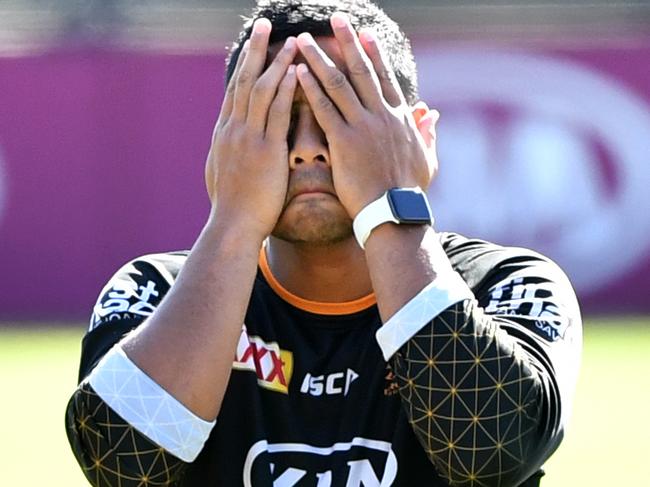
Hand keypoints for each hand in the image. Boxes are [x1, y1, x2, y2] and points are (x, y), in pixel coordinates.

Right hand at [205, 18, 297, 239]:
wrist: (232, 226)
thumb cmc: (231, 207)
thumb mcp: (223, 174)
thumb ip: (229, 154)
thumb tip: (229, 147)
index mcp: (224, 133)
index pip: (235, 92)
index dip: (245, 67)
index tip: (253, 47)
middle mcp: (232, 129)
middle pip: (243, 81)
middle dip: (255, 51)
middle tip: (264, 25)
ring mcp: (247, 137)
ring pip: (259, 90)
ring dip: (274, 62)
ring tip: (289, 40)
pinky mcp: (264, 149)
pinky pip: (276, 111)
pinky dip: (285, 88)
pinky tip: (296, 71)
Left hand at [295, 13, 437, 217]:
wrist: (395, 214)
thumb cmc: (409, 192)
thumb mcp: (427, 160)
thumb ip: (427, 133)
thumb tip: (430, 113)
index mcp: (399, 119)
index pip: (386, 78)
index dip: (374, 54)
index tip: (365, 34)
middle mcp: (381, 115)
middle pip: (361, 71)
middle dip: (347, 42)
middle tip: (336, 19)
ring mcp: (362, 126)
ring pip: (339, 84)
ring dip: (320, 59)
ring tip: (304, 40)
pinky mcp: (344, 142)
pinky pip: (325, 109)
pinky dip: (311, 89)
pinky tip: (298, 72)